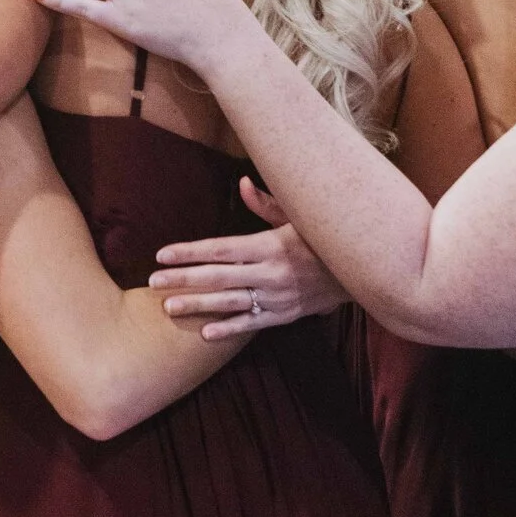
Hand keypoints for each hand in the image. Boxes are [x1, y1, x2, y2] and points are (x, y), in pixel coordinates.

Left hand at [149, 179, 349, 340]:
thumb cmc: (323, 238)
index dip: (189, 252)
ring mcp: (276, 296)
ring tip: (169, 308)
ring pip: (230, 303)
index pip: (220, 248)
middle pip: (217, 277)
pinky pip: (251, 324)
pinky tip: (204, 333)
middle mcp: (270, 272)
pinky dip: (228, 330)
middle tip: (152, 283)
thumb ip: (266, 204)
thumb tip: (242, 183)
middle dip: (183, 279)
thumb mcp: (298, 216)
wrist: (363, 271)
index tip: (161, 255)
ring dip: (198, 305)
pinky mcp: (284, 315)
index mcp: (269, 245)